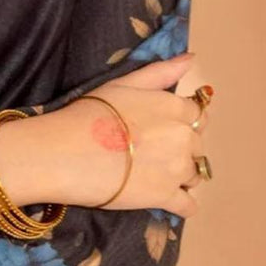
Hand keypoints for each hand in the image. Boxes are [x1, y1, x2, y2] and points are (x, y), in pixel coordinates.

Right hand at [63, 52, 212, 216]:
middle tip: (153, 152)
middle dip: (182, 149)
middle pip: (198, 146)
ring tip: (154, 175)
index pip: (198, 115)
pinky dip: (182, 206)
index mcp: (175, 107)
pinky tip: (168, 202)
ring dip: (182, 176)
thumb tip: (191, 59)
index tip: (162, 128)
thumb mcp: (124, 83)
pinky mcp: (166, 197)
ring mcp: (177, 169)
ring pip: (195, 175)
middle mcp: (184, 137)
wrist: (67, 152)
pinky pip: (188, 206)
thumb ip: (160, 72)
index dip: (181, 122)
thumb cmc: (90, 113)